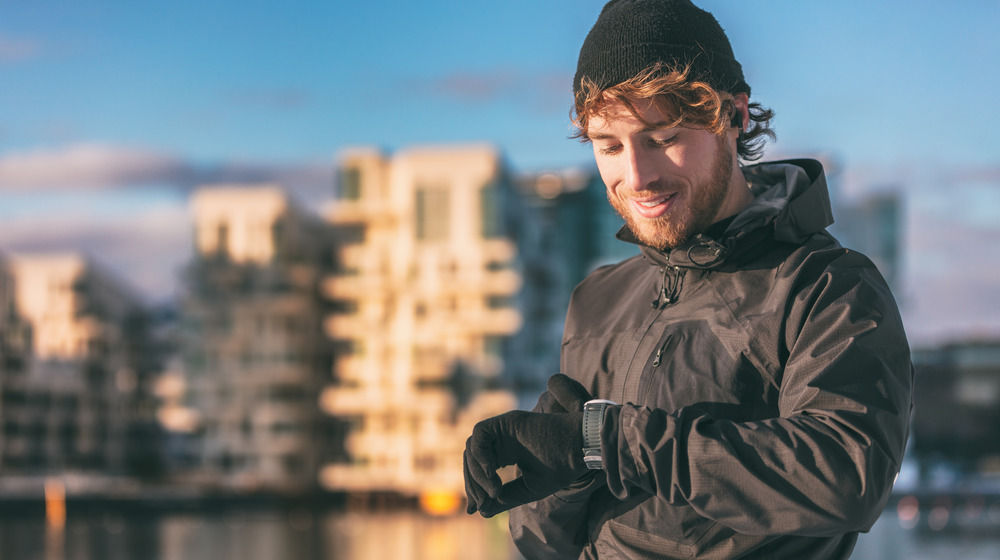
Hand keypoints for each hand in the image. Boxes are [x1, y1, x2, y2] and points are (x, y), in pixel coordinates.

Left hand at [464, 374, 592, 516]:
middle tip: (481, 503)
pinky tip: (492, 472)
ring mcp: (503, 428)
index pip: (479, 468)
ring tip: (494, 490)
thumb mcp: (528, 489)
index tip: (475, 509)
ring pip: (472, 447)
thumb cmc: (559, 468)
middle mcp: (501, 439)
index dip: (474, 488)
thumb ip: (505, 497)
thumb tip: (482, 511)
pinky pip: (480, 433)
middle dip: (473, 483)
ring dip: (477, 472)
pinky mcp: (507, 421)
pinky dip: (480, 453)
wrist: (578, 450)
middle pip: (472, 459)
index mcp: (505, 452)